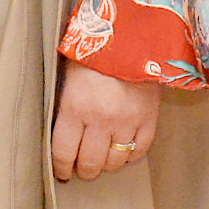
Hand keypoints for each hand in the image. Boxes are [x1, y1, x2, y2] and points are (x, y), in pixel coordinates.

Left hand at [51, 63, 160, 183]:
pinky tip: (123, 150)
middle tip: (82, 170)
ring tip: (102, 160)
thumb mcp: (69, 76)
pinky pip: (140, 151)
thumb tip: (59, 134)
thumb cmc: (94, 52)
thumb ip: (66, 106)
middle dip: (84, 171)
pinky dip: (130, 155)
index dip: (61, 168)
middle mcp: (101, 120)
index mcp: (75, 108)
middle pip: (91, 164)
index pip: (64, 152)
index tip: (62, 173)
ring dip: (107, 165)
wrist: (131, 35)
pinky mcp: (149, 119)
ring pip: (115, 162)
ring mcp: (127, 122)